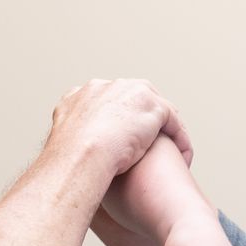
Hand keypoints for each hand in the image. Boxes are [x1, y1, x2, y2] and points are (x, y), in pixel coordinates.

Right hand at [48, 80, 193, 180]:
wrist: (80, 154)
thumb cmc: (69, 159)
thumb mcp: (62, 142)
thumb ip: (70, 139)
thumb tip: (69, 150)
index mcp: (86, 92)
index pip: (110, 99)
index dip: (120, 119)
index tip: (125, 139)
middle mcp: (110, 86)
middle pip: (137, 98)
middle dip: (145, 119)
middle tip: (153, 145)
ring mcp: (133, 93)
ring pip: (158, 109)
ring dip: (166, 130)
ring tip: (172, 152)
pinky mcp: (153, 107)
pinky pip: (173, 120)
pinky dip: (180, 138)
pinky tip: (183, 156)